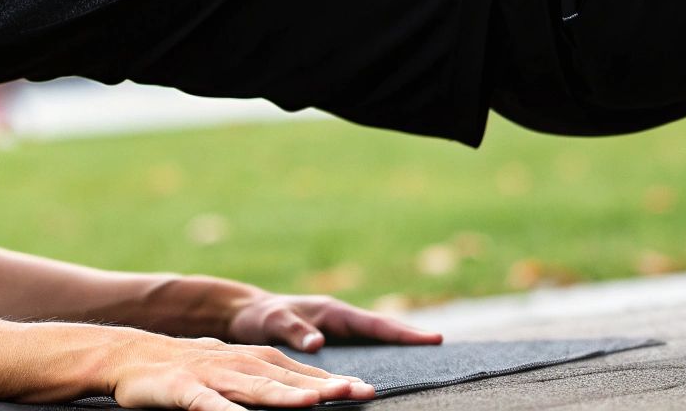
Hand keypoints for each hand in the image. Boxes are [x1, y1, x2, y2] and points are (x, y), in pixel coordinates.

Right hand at [107, 331, 374, 409]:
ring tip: (314, 402)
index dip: (336, 382)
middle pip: (289, 379)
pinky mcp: (185, 390)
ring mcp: (213, 376)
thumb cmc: (189, 368)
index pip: (303, 374)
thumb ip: (267, 381)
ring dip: (284, 396)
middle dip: (326, 387)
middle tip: (361, 392)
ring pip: (255, 388)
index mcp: (255, 361)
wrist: (130, 354)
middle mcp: (240, 364)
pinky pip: (208, 405)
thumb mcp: (233, 371)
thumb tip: (308, 391)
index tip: (370, 391)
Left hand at [225, 291, 443, 352]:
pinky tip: (386, 373)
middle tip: (442, 346)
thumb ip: (295, 331)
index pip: (375, 324)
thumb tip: (319, 343)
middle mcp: (340, 320)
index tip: (434, 338)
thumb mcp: (273, 321)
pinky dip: (377, 358)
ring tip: (426, 363)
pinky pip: (360, 352)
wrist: (243, 314)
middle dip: (411, 339)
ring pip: (374, 342)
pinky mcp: (330, 344)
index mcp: (333, 312)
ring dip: (397, 349)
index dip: (404, 332)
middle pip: (383, 332)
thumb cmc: (258, 317)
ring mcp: (337, 331)